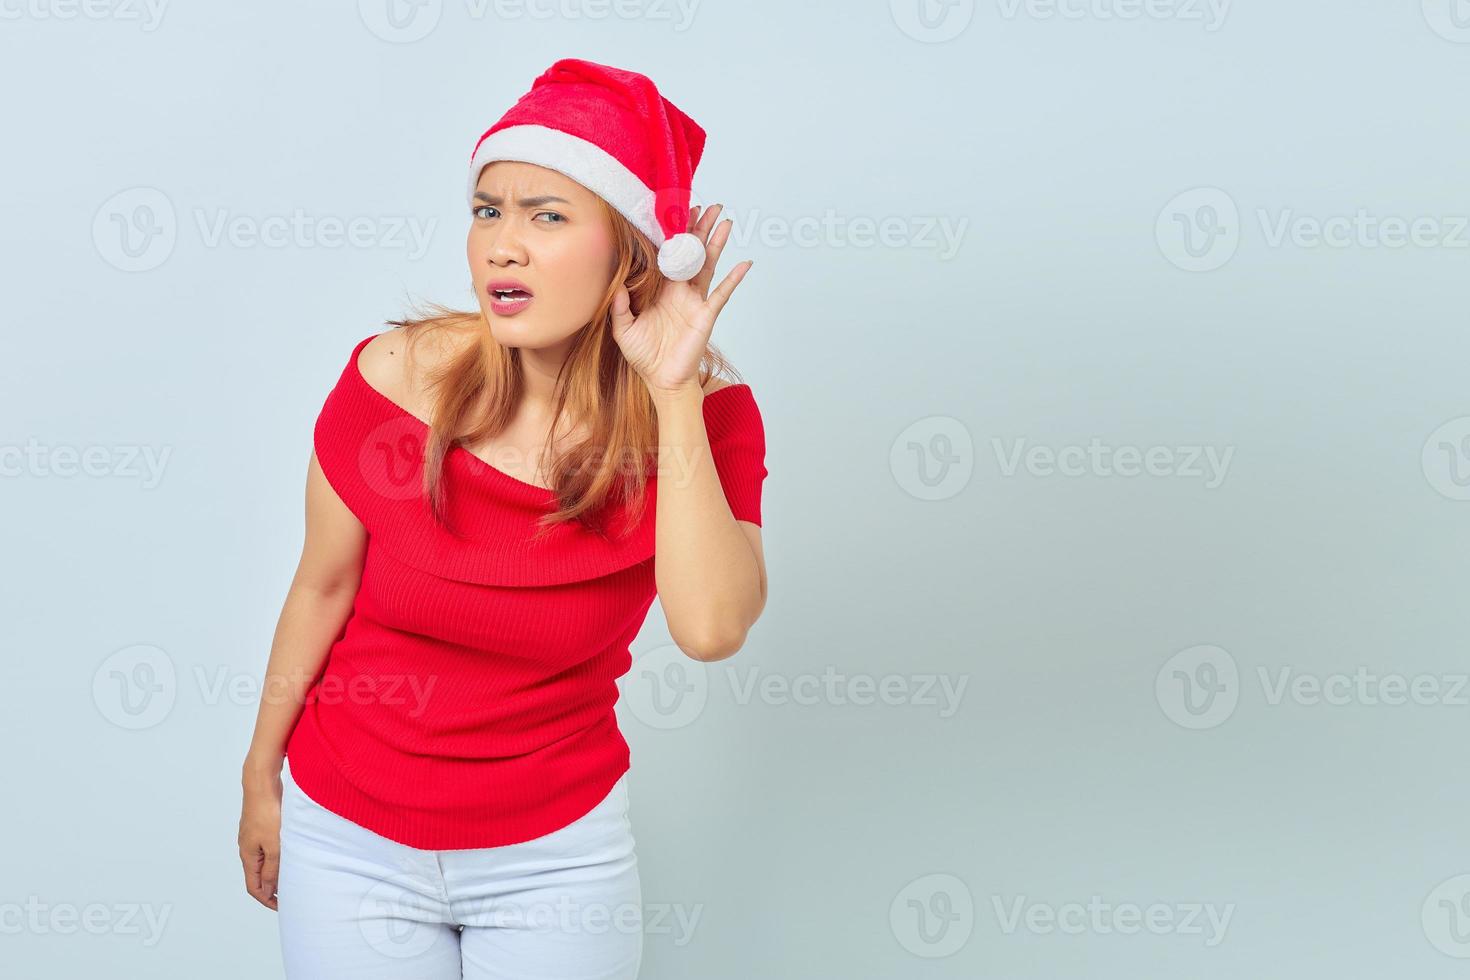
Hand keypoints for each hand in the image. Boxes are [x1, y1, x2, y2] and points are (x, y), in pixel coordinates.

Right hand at [238, 768, 283, 909]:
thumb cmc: (267, 811)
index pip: (253, 886)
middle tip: (289, 894)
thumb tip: (269, 889)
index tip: (282, 906)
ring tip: (293, 876)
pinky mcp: (261, 825)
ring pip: (264, 860)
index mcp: (248, 855)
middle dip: (272, 887)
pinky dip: (278, 855)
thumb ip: (272, 868)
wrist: (262, 783)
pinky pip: (268, 847)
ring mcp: (253, 836)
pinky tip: (291, 853)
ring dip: (276, 871)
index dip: (266, 899)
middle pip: (257, 875)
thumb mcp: (274, 844)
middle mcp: (248, 847)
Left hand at [610, 203, 753, 397]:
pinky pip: (723, 293)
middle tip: (708, 205)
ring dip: (716, 243)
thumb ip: (619, 306)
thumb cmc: (644, 356)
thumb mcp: (623, 329)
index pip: (667, 255)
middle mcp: (679, 290)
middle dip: (699, 229)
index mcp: (660, 289)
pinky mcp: (706, 314)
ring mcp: (695, 300)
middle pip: (691, 252)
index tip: (676, 212)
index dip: (672, 235)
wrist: (662, 380)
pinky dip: (734, 278)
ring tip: (725, 221)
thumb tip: (618, 284)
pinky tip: (745, 263)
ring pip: (707, 265)